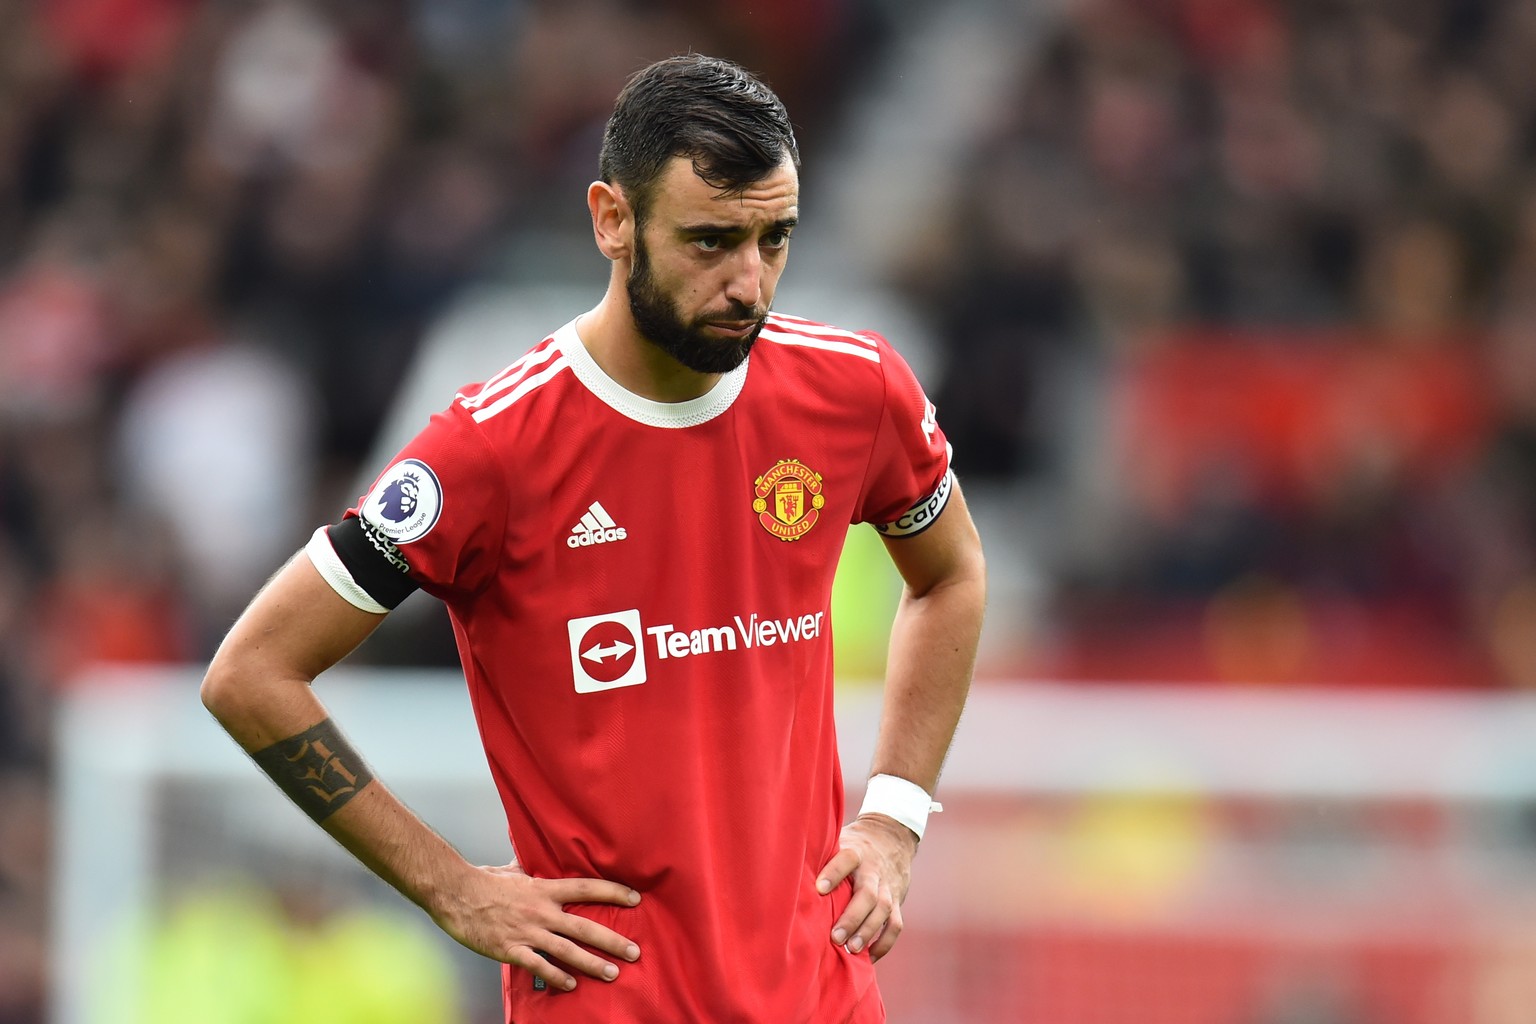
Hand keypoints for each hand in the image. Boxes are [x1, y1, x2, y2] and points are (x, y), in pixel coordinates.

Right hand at [431, 862, 640, 990]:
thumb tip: (533, 854)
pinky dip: (556, 976)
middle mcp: (541, 911)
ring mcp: (527, 932)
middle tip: (634, 952)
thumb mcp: (512, 868)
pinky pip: (539, 965)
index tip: (636, 899)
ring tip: (612, 973)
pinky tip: (571, 984)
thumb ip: (529, 867)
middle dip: (612, 941)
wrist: (454, 893)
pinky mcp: (511, 949)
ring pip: (567, 950)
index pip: (587, 888)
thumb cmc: (483, 880)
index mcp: (544, 889)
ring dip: (592, 963)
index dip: (613, 892)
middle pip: (584, 926)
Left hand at [815, 814, 916, 961]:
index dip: (833, 873)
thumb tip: (785, 871)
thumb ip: (822, 855)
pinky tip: (869, 956)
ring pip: (883, 910)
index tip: (819, 889)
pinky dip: (884, 943)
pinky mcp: (898, 901)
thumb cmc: (855, 845)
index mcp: (857, 852)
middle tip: (835, 937)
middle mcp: (874, 870)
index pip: (847, 859)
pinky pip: (895, 925)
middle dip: (852, 917)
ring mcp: (888, 887)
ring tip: (851, 950)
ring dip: (867, 931)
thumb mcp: (840, 841)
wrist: (892, 838)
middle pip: (868, 894)